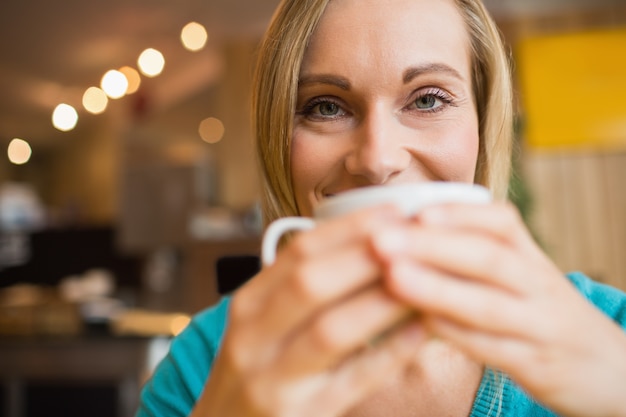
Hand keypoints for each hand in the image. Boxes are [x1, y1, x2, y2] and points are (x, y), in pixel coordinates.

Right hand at [192, 206, 424, 416]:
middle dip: (368, 256)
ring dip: (383, 301)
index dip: (351, 228)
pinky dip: (389, 354)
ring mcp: (271, 379)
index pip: (299, 252)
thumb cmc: (259, 370)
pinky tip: (421, 333)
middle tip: (417, 237)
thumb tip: (371, 246)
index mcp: (249, 304)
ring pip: (332, 330)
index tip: (396, 211)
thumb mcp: (263, 324)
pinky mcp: (298, 415)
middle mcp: (252, 337)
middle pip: (311, 282)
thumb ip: (301, 289)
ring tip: (426, 280)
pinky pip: (352, 382)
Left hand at [373, 201, 625, 416]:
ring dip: (437, 289)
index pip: (501, 223)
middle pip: (489, 259)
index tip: (418, 210)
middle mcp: (538, 285)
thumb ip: (472, 252)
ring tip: (392, 277)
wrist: (607, 367)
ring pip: (488, 305)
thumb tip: (404, 229)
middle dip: (431, 247)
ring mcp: (540, 325)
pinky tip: (419, 324)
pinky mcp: (536, 364)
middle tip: (381, 240)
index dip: (460, 215)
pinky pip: (492, 348)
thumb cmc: (538, 310)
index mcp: (530, 255)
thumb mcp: (519, 275)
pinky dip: (454, 335)